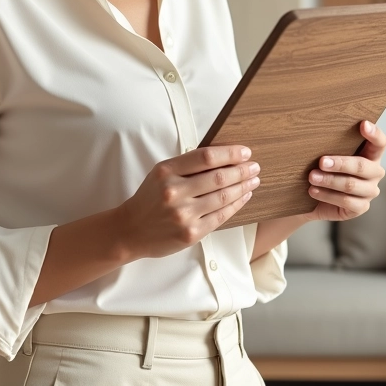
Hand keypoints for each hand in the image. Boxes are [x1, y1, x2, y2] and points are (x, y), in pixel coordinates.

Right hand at [117, 145, 259, 258]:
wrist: (130, 230)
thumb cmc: (150, 198)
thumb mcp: (161, 173)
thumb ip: (187, 165)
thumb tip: (224, 155)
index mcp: (166, 171)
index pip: (206, 157)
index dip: (230, 153)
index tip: (245, 152)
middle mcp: (174, 192)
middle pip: (219, 177)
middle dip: (242, 170)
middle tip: (255, 166)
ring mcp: (183, 214)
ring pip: (223, 197)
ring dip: (243, 187)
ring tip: (253, 180)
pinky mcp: (191, 233)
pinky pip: (221, 216)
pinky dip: (236, 205)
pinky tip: (244, 196)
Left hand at [305, 120, 385, 221]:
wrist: (313, 196)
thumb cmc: (325, 169)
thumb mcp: (331, 154)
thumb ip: (334, 144)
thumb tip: (318, 131)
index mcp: (371, 155)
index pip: (380, 143)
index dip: (374, 134)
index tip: (363, 124)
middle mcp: (374, 173)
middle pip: (362, 166)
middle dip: (340, 163)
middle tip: (321, 161)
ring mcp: (370, 191)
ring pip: (351, 185)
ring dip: (329, 180)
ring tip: (312, 177)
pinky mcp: (361, 207)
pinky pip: (345, 201)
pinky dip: (327, 195)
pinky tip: (313, 190)